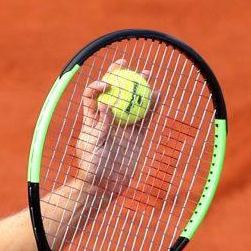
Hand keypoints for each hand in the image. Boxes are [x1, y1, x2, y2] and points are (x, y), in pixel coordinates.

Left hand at [76, 59, 155, 196]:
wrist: (105, 187)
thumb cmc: (92, 168)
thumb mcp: (92, 147)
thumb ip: (100, 126)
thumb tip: (106, 105)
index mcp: (92, 119)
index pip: (93, 96)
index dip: (98, 85)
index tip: (108, 84)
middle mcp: (107, 119)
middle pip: (112, 92)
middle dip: (118, 75)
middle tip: (126, 64)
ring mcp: (123, 126)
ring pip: (132, 102)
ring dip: (138, 87)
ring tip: (147, 74)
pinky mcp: (136, 136)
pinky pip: (146, 118)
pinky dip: (152, 106)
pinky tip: (159, 95)